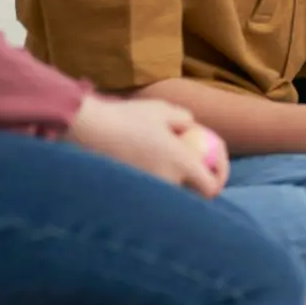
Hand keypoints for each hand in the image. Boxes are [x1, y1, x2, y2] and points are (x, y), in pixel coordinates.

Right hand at [66, 94, 224, 197]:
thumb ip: (185, 120)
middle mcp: (167, 181)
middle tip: (192, 170)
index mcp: (182, 162)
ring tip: (164, 162)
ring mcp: (147, 189)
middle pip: (190, 194)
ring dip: (171, 182)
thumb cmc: (128, 117)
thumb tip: (192, 128)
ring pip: (168, 191)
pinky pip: (149, 189)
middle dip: (194, 184)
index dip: (217, 183)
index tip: (214, 178)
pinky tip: (143, 163)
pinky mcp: (129, 191)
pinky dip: (152, 181)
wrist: (88, 130)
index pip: (210, 188)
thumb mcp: (164, 110)